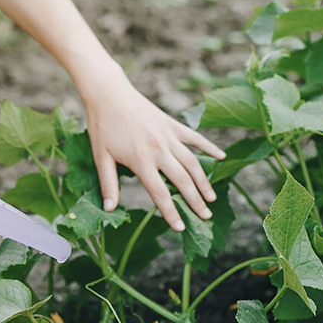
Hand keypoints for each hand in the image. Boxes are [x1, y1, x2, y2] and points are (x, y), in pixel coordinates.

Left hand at [83, 72, 224, 231]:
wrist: (109, 94)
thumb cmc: (102, 127)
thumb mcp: (100, 157)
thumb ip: (108, 184)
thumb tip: (110, 209)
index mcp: (141, 160)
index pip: (160, 193)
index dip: (171, 212)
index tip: (180, 228)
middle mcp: (159, 149)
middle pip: (182, 181)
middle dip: (195, 201)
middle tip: (206, 217)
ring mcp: (168, 136)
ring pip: (193, 162)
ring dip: (204, 181)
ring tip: (212, 198)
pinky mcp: (172, 124)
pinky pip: (195, 138)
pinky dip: (209, 147)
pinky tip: (221, 157)